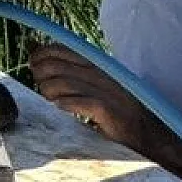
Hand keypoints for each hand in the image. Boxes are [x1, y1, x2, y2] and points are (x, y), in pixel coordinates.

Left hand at [28, 43, 156, 151]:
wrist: (148, 135)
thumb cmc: (114, 108)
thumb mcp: (90, 81)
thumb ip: (63, 65)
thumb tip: (33, 47)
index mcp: (96, 63)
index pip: (59, 49)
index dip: (39, 56)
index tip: (34, 67)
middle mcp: (101, 73)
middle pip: (54, 66)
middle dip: (41, 77)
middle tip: (45, 90)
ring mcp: (106, 91)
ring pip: (62, 84)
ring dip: (49, 93)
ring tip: (54, 101)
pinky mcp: (108, 110)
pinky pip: (78, 102)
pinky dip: (65, 104)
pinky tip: (63, 109)